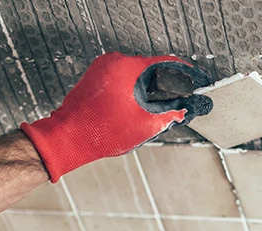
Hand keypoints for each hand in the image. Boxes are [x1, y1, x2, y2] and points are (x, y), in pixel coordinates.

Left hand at [20, 52, 212, 181]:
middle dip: (163, 88)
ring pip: (136, 76)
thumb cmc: (97, 132)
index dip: (185, 74)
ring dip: (146, 92)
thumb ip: (169, 115)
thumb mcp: (145, 126)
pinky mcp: (95, 78)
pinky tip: (131, 111)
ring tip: (147, 113)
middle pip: (151, 70)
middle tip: (173, 106)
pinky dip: (131, 92)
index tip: (194, 81)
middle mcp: (113, 62)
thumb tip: (183, 111)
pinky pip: (121, 80)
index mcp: (127, 67)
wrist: (67, 138)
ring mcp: (102, 68)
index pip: (167, 62)